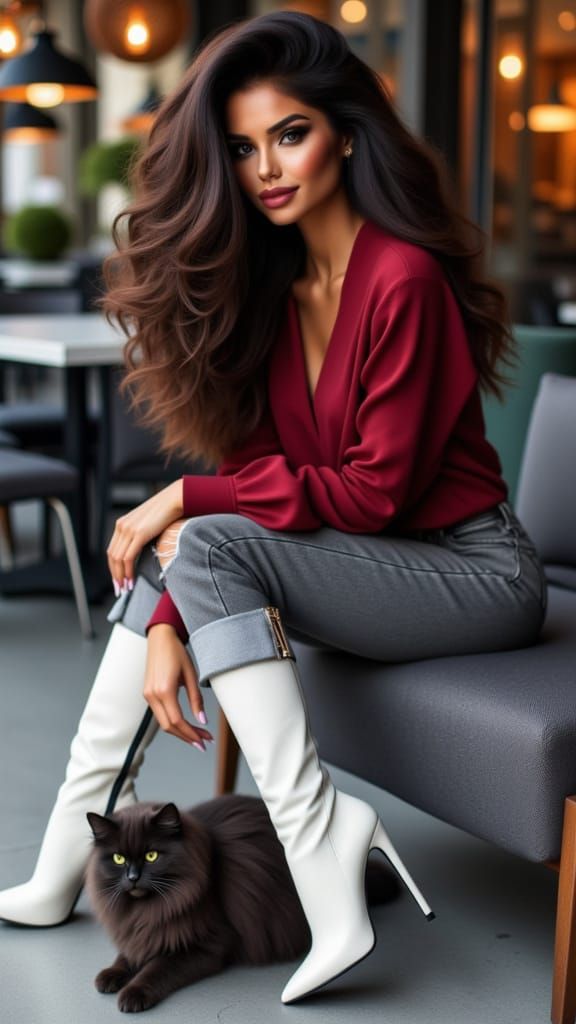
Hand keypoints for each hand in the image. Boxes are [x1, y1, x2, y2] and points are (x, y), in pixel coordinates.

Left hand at [107, 480, 182, 593]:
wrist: (176, 499)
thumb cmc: (167, 513)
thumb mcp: (149, 525)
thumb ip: (141, 536)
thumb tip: (142, 553)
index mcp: (122, 524)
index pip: (112, 551)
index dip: (114, 568)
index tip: (119, 581)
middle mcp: (122, 526)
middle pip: (112, 557)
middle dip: (115, 575)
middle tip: (120, 590)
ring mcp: (129, 529)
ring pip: (118, 559)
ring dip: (121, 576)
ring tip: (127, 588)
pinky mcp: (138, 533)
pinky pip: (128, 557)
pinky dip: (128, 571)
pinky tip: (131, 580)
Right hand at [144, 624, 213, 748]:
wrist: (160, 638)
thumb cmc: (177, 653)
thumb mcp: (191, 675)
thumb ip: (196, 699)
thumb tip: (202, 721)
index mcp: (164, 690)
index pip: (177, 721)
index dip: (191, 734)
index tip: (205, 740)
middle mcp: (152, 695)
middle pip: (169, 727)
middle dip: (187, 737)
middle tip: (204, 742)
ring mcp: (147, 695)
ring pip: (163, 723)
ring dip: (181, 731)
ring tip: (199, 735)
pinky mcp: (148, 693)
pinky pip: (160, 714)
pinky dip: (173, 722)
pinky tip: (186, 724)